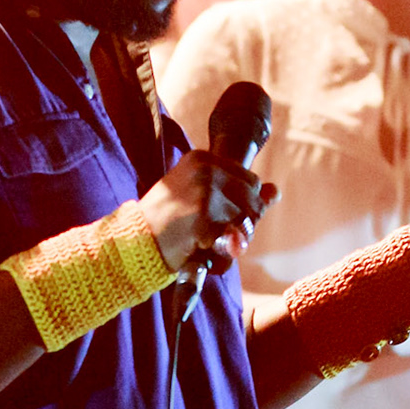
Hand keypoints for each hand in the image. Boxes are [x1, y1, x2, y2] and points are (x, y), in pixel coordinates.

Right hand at [140, 149, 276, 272]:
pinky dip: (219, 249)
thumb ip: (239, 193)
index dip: (243, 205)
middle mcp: (205, 169)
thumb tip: (276, 191)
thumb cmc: (167, 222)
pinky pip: (232, 238)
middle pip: (254, 198)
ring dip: (232, 237)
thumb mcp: (201, 197)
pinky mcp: (204, 217)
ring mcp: (205, 191)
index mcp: (202, 158)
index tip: (217, 216)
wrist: (133, 243)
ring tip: (203, 239)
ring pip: (247, 219)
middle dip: (243, 220)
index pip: (250, 181)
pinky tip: (196, 245)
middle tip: (213, 232)